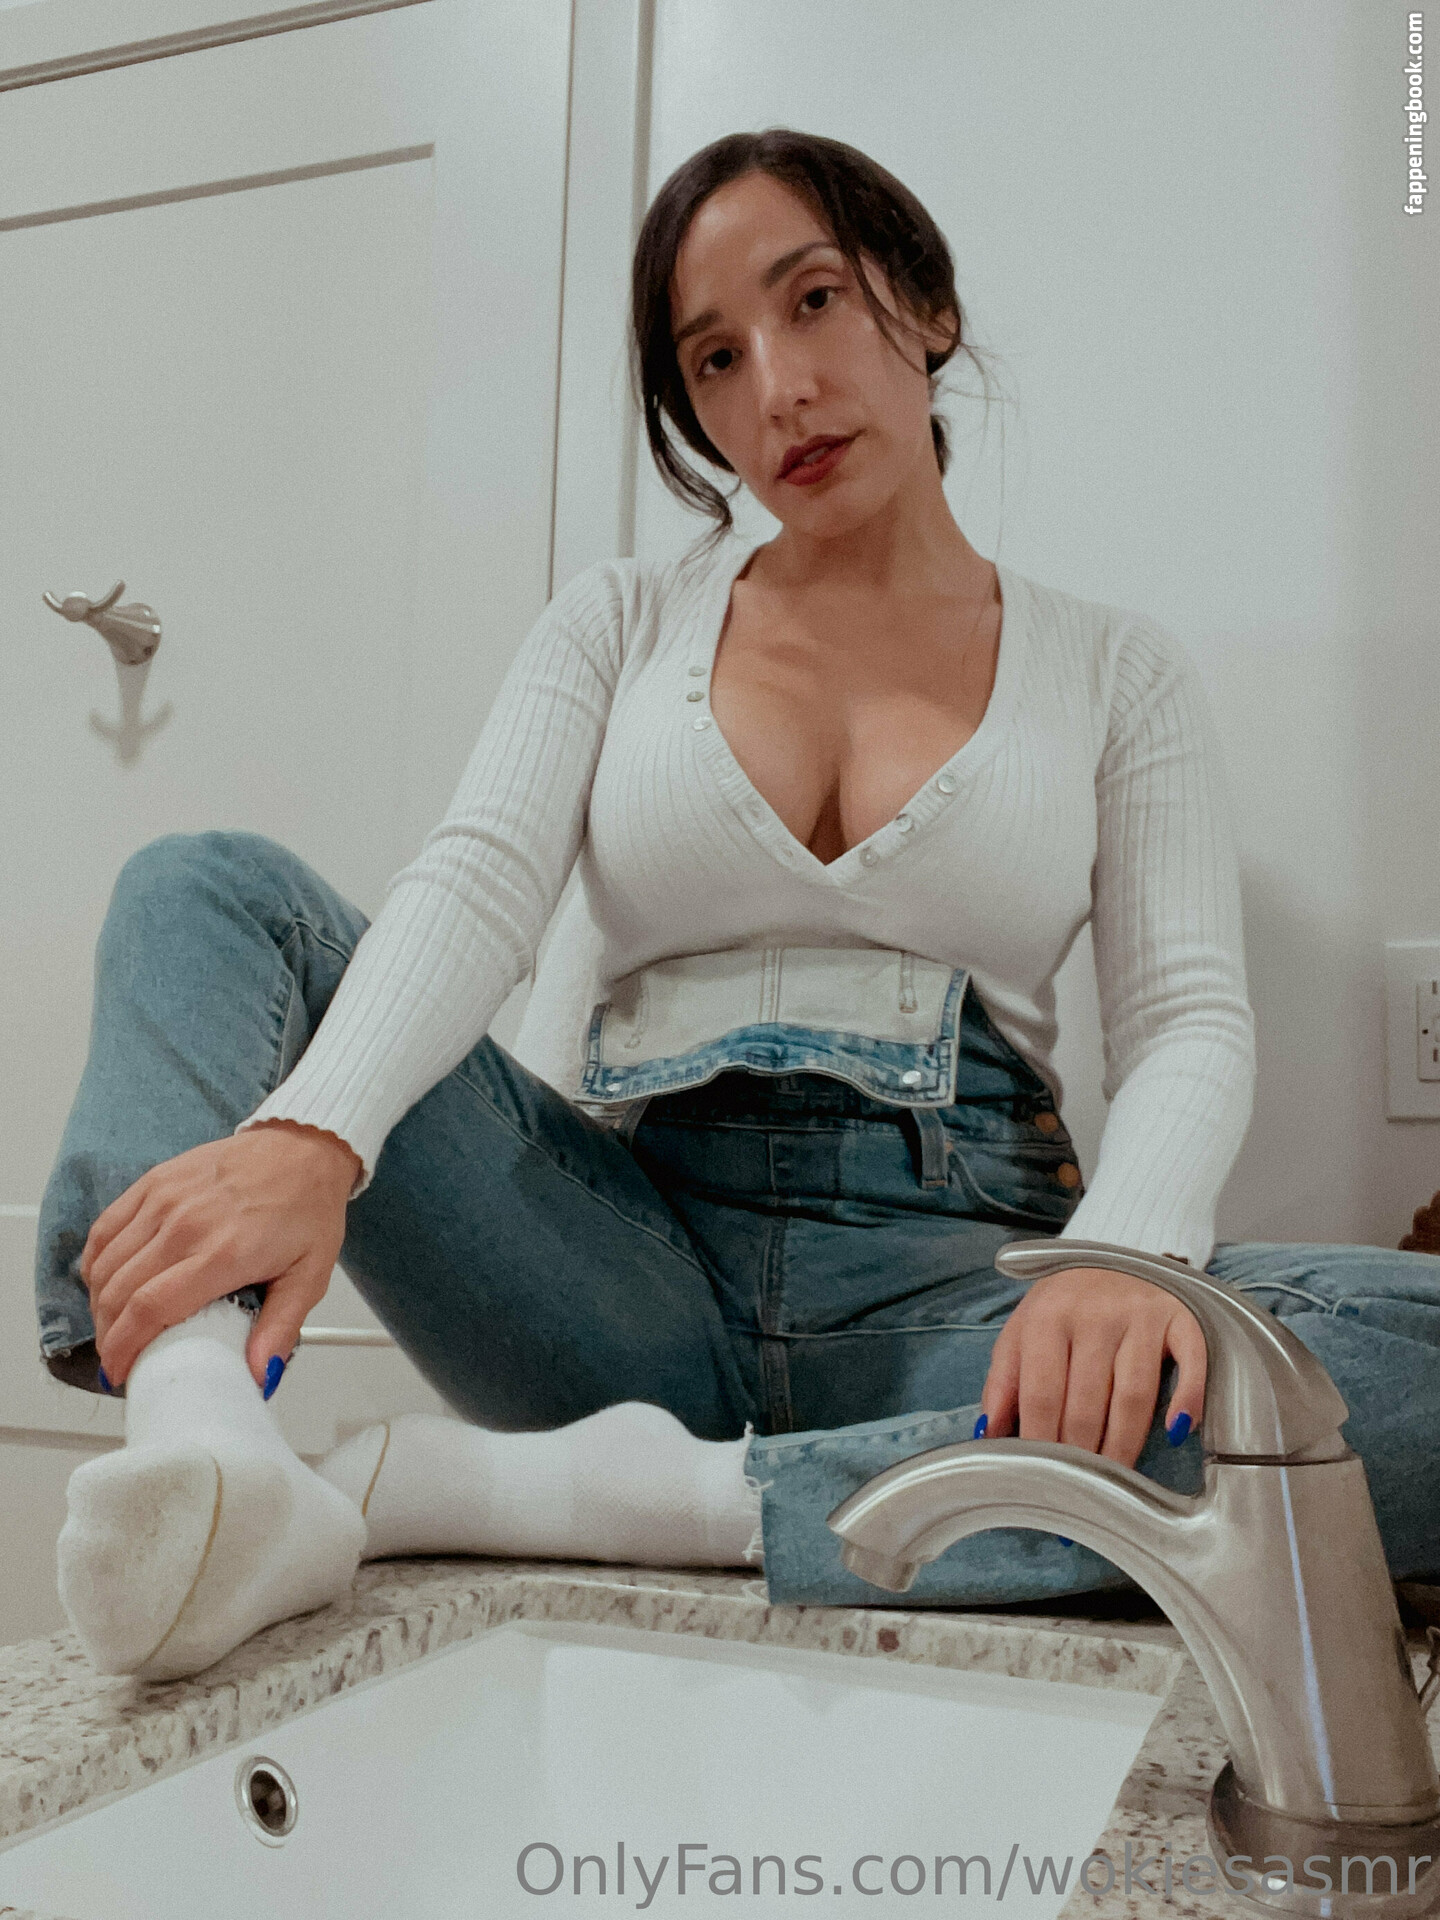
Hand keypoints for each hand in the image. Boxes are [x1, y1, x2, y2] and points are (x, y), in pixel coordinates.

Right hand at [79, 1121, 362, 1394]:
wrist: (304, 1148)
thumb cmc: (308, 1207)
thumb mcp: (310, 1276)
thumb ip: (281, 1329)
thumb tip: (261, 1376)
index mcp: (225, 1252)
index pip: (151, 1309)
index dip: (125, 1347)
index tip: (121, 1371)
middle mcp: (187, 1224)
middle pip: (119, 1291)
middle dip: (109, 1334)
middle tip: (117, 1356)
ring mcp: (166, 1199)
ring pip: (106, 1262)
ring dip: (98, 1302)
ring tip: (112, 1326)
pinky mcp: (155, 1181)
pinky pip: (106, 1227)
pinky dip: (96, 1261)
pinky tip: (105, 1281)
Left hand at [976, 1266, 1205, 1469]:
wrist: (1113, 1252)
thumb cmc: (1063, 1306)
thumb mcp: (1022, 1330)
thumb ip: (1004, 1381)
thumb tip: (990, 1435)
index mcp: (1047, 1317)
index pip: (1042, 1394)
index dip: (1042, 1443)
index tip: (1044, 1481)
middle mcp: (1094, 1314)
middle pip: (1087, 1402)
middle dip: (1082, 1455)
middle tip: (1080, 1494)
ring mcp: (1140, 1315)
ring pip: (1135, 1395)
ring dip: (1124, 1446)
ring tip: (1116, 1484)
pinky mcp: (1180, 1317)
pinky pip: (1190, 1362)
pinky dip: (1187, 1399)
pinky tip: (1177, 1432)